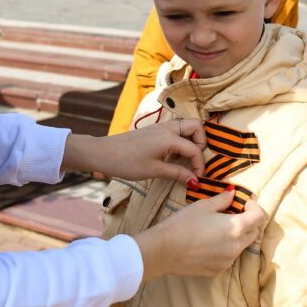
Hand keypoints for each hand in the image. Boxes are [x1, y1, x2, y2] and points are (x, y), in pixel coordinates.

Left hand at [64, 120, 206, 184]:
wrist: (103, 153)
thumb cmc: (127, 163)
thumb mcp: (154, 170)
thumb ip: (177, 173)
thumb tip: (195, 180)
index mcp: (169, 137)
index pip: (195, 148)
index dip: (200, 164)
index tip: (198, 178)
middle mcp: (168, 128)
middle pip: (196, 126)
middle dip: (202, 142)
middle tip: (196, 160)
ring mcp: (161, 127)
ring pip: (186, 126)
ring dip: (192, 140)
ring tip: (186, 159)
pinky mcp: (155, 130)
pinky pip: (176, 130)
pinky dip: (182, 140)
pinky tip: (174, 156)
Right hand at [133, 190, 267, 280]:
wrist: (164, 250)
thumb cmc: (183, 224)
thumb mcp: (204, 206)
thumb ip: (223, 199)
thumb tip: (232, 193)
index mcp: (236, 228)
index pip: (259, 217)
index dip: (255, 207)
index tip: (244, 203)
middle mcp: (236, 247)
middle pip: (253, 233)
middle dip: (248, 221)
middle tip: (234, 213)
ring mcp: (228, 261)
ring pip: (241, 246)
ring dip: (236, 236)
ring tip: (219, 228)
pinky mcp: (217, 270)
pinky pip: (228, 257)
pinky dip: (225, 248)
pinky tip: (209, 242)